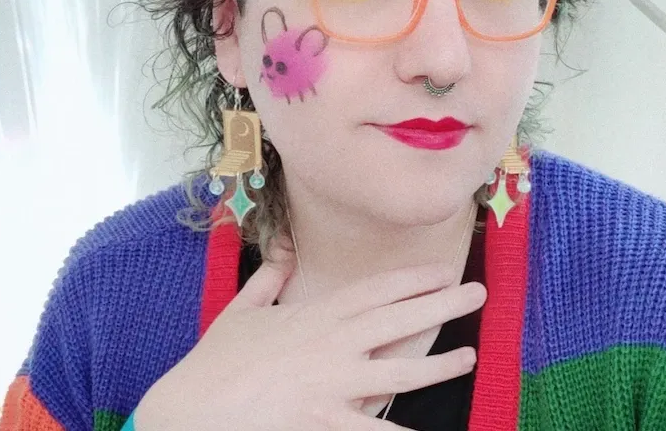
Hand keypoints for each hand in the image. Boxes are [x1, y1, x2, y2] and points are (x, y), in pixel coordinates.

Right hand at [134, 234, 485, 429]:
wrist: (189, 409)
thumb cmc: (216, 361)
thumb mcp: (242, 310)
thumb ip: (268, 280)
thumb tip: (283, 253)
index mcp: (315, 315)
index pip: (375, 290)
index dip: (413, 278)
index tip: (442, 268)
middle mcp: (330, 344)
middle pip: (397, 319)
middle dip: (441, 303)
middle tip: (477, 291)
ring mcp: (329, 384)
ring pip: (397, 371)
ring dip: (437, 364)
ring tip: (467, 356)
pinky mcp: (321, 421)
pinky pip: (371, 429)